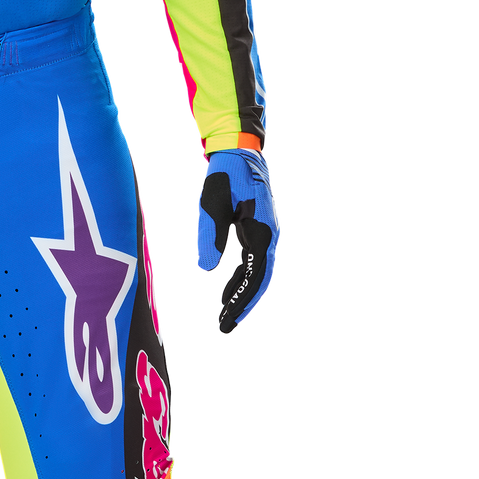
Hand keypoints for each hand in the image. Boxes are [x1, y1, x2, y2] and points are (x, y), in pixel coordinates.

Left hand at [195, 148, 280, 335]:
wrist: (239, 149)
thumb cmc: (224, 174)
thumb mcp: (211, 202)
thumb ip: (210, 235)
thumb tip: (207, 271)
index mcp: (263, 231)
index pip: (255, 276)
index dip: (242, 301)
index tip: (227, 320)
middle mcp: (270, 236)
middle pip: (260, 281)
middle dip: (243, 306)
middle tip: (224, 329)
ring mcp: (267, 234)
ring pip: (257, 274)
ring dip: (241, 295)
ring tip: (224, 317)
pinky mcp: (258, 230)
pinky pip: (252, 262)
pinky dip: (239, 279)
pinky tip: (225, 292)